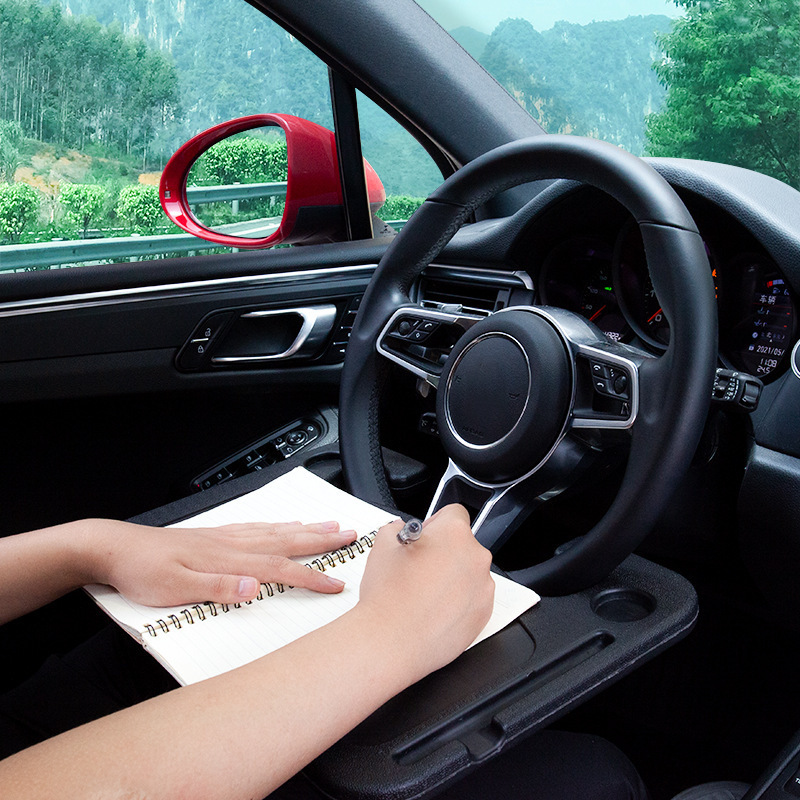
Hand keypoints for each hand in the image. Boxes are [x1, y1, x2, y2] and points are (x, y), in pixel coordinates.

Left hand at [81, 518, 358, 606]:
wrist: (115, 548)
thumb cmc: (143, 571)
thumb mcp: (175, 589)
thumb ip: (217, 588)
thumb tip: (255, 587)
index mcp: (227, 559)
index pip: (279, 569)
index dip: (311, 577)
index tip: (337, 583)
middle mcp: (231, 544)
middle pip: (286, 541)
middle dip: (321, 539)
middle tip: (349, 533)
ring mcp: (224, 537)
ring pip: (274, 531)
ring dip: (304, 528)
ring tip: (328, 524)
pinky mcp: (214, 535)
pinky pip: (256, 526)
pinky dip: (277, 525)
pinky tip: (282, 525)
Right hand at [356, 504, 493, 680]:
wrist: (390, 641)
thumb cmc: (388, 595)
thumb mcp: (382, 544)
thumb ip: (397, 528)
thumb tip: (401, 530)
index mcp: (454, 533)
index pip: (453, 513)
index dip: (435, 524)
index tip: (426, 537)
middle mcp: (475, 557)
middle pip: (462, 544)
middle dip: (443, 552)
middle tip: (419, 568)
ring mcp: (483, 587)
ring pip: (469, 573)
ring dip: (452, 577)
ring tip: (424, 593)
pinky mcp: (484, 614)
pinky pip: (473, 598)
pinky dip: (458, 602)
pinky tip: (433, 609)